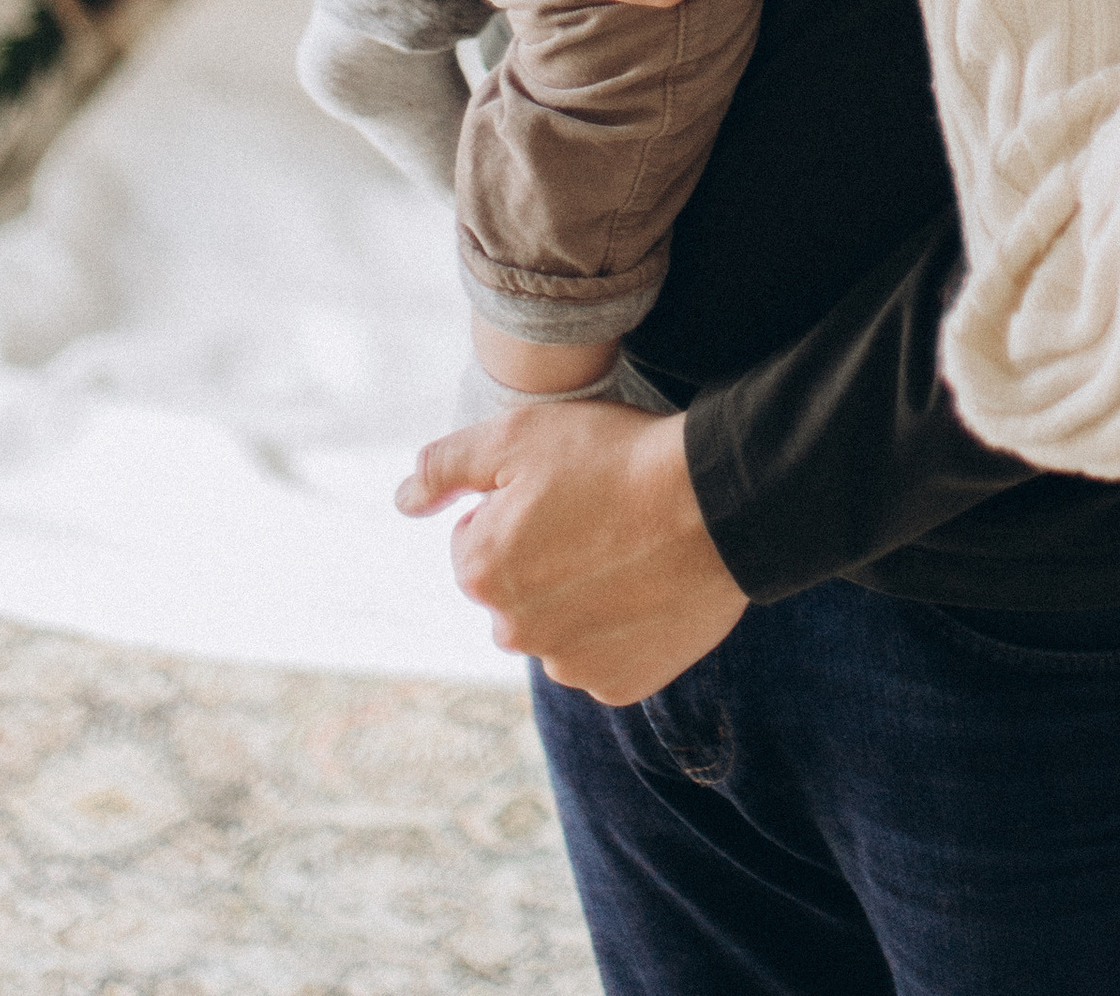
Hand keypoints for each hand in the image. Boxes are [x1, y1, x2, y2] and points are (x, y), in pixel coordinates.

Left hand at [398, 401, 747, 702]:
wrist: (716, 504)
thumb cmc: (615, 459)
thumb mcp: (519, 434)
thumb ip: (446, 466)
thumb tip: (403, 500)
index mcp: (483, 572)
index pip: (476, 537)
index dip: (518, 504)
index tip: (564, 486)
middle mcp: (516, 633)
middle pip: (515, 588)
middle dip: (543, 556)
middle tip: (597, 513)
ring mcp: (570, 666)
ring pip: (558, 624)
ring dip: (580, 595)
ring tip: (629, 546)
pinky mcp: (621, 684)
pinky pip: (604, 653)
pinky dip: (619, 626)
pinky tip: (647, 584)